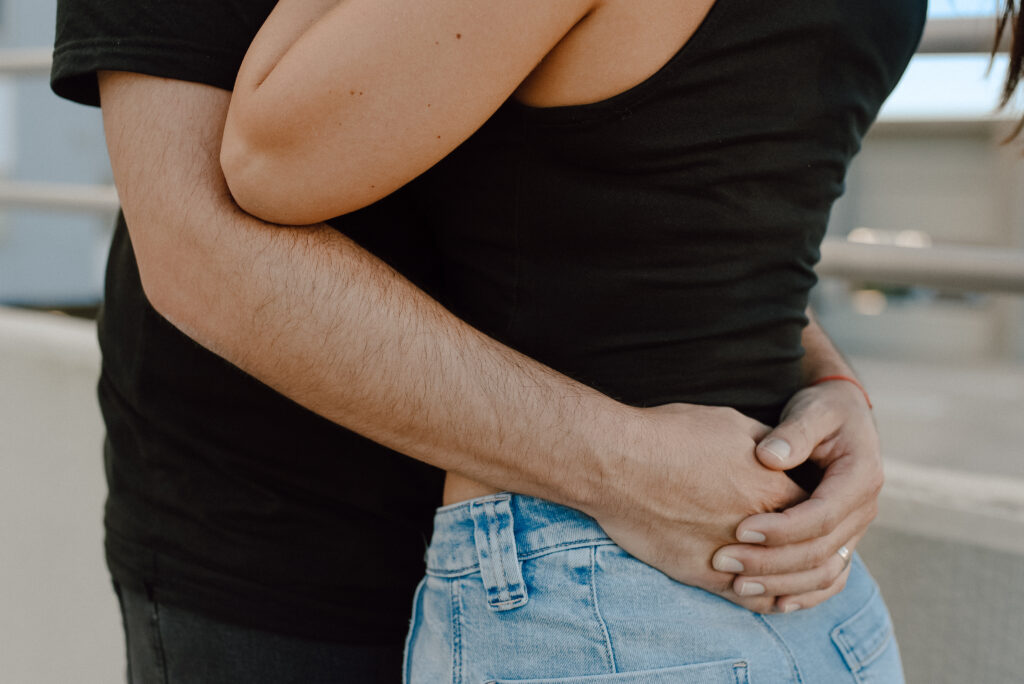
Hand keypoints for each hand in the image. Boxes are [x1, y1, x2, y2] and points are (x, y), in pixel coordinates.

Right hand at [590, 403, 807, 613]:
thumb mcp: (732, 424)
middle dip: (818, 548)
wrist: (617, 462)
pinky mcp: (702, 576)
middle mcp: (760, 528)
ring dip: (797, 582)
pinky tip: (768, 591)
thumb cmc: (671, 435)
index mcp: (773, 488)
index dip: (823, 508)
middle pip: (810, 551)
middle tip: (817, 544)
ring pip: (786, 584)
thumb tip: (785, 454)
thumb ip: (769, 445)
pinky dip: (767, 599)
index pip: (821, 509)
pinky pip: (750, 600)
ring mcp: (732, 557)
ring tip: (796, 571)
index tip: (817, 507)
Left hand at [711, 379, 881, 611]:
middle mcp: (863, 510)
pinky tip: (771, 603)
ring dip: (782, 584)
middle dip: (771, 561)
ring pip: (825, 572)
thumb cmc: (823, 411)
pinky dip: (804, 594)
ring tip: (737, 585)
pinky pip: (829, 578)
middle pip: (820, 551)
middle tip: (725, 561)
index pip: (821, 516)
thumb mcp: (812, 411)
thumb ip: (794, 432)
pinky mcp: (842, 540)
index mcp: (860, 478)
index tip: (739, 528)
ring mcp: (855, 529)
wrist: (844, 418)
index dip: (781, 528)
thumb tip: (770, 457)